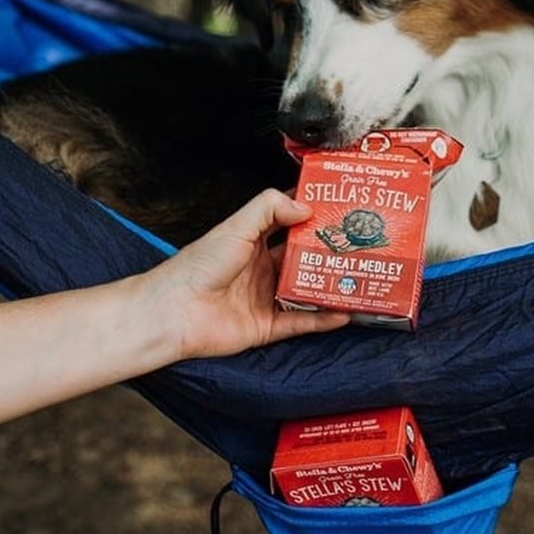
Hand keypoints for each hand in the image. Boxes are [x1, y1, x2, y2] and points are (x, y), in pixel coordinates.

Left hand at [141, 189, 349, 359]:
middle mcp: (263, 268)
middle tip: (357, 244)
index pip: (289, 223)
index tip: (337, 208)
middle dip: (328, 252)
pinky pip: (303, 322)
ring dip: (330, 285)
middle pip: (304, 258)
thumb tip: (304, 207)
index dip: (312, 215)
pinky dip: (323, 318)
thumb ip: (270, 208)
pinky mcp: (268, 326)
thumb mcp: (237, 226)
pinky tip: (343, 310)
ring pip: (307, 290)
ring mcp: (267, 297)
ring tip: (356, 276)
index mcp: (254, 241)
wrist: (176, 311)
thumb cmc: (198, 266)